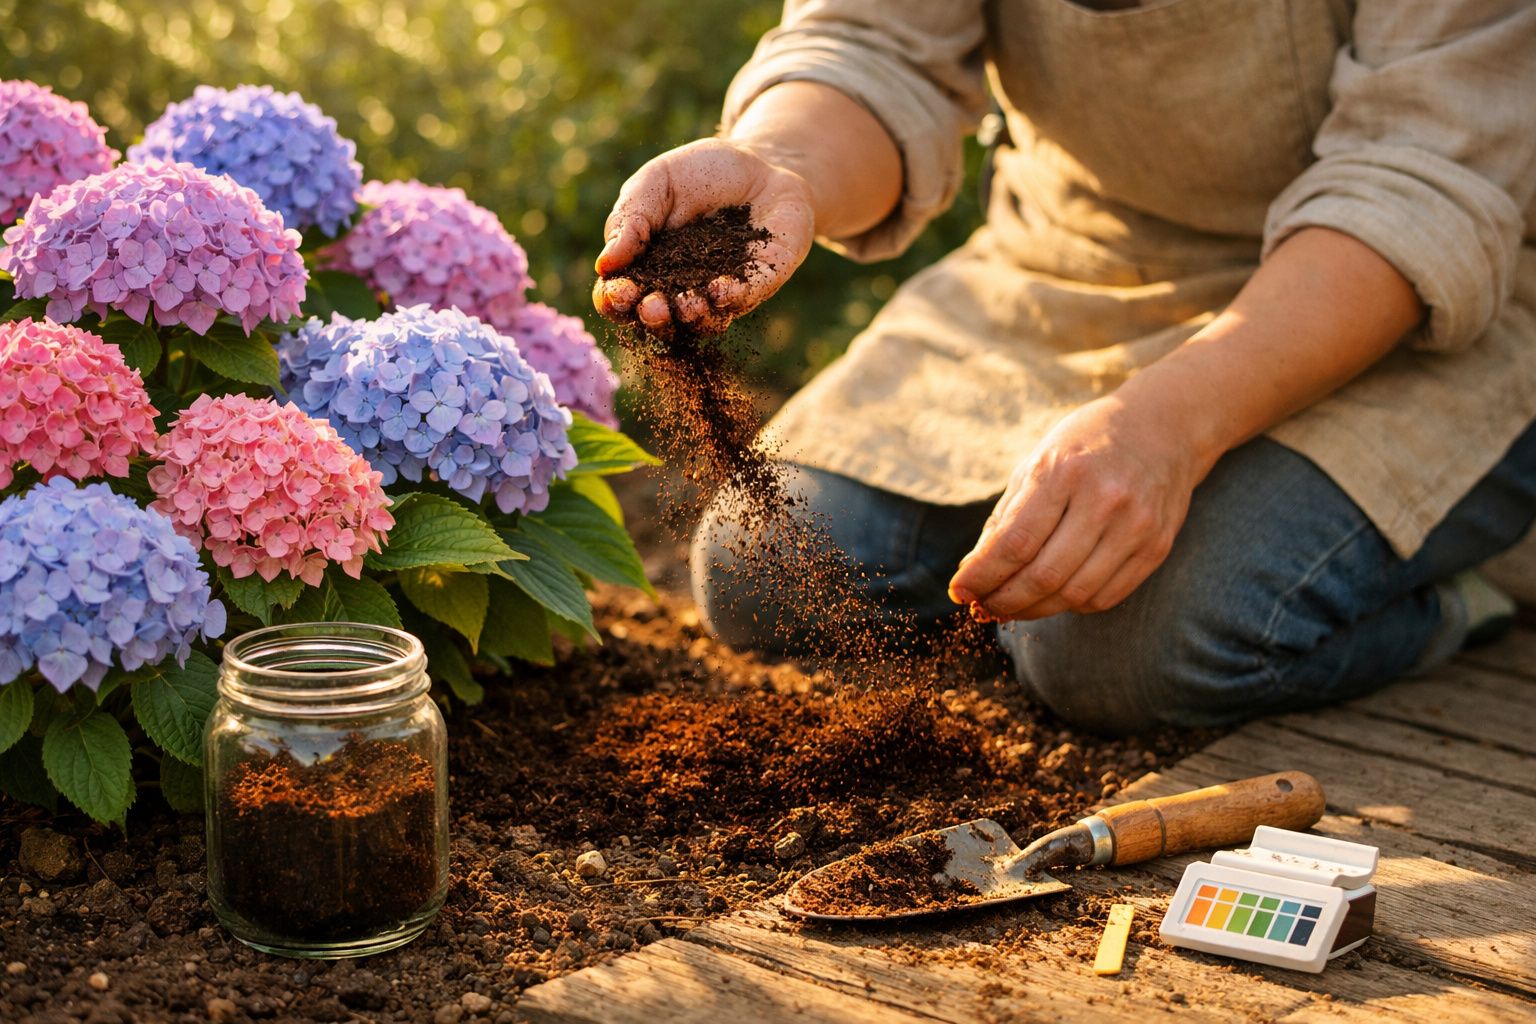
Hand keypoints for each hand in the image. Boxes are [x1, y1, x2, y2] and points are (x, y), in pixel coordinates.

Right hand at [592, 137, 814, 334]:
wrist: (761, 161)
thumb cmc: (700, 173)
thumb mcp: (656, 183)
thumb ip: (631, 220)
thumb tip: (604, 265)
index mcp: (647, 268)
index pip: (622, 297)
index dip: (615, 301)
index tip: (619, 292)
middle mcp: (682, 289)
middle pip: (661, 319)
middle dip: (653, 318)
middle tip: (652, 308)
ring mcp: (722, 291)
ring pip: (704, 320)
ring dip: (692, 317)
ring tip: (686, 304)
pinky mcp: (760, 282)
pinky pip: (746, 298)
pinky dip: (732, 297)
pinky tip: (722, 288)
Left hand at [948, 397, 1214, 620]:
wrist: (1165, 427)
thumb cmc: (1087, 444)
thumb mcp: (1037, 462)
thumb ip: (1005, 518)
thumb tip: (972, 572)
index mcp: (1065, 472)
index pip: (1015, 543)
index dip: (982, 575)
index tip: (959, 591)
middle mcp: (1105, 500)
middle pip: (1044, 576)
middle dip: (1004, 600)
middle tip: (983, 605)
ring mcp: (1136, 526)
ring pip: (1074, 594)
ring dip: (1035, 610)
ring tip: (1012, 607)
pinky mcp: (1156, 547)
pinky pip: (1105, 597)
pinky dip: (1071, 605)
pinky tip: (1053, 597)